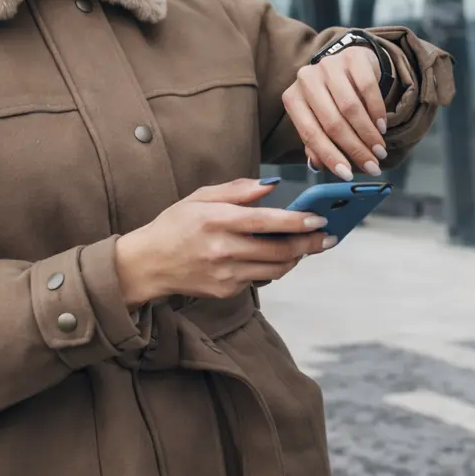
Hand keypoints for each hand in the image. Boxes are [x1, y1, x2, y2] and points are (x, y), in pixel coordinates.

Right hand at [114, 178, 332, 304]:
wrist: (147, 265)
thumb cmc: (175, 225)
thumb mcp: (200, 197)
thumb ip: (237, 190)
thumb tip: (271, 185)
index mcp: (215, 220)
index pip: (265, 222)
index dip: (296, 222)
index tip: (319, 219)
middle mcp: (221, 250)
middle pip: (278, 250)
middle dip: (308, 244)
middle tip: (327, 237)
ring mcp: (224, 274)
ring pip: (275, 268)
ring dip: (296, 257)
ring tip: (308, 245)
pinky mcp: (225, 290)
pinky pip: (260, 278)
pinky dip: (274, 267)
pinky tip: (279, 256)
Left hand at [282, 46, 388, 180]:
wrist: (348, 63)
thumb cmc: (330, 97)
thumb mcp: (318, 118)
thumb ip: (316, 142)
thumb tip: (317, 166)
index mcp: (293, 97)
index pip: (310, 133)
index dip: (330, 156)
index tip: (347, 175)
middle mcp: (306, 79)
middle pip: (332, 122)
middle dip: (355, 149)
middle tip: (372, 166)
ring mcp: (329, 65)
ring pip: (351, 108)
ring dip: (368, 134)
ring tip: (379, 150)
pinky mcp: (352, 56)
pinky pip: (368, 88)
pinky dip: (377, 112)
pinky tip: (381, 127)